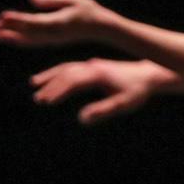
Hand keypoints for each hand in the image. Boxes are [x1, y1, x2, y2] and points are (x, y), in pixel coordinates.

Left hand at [0, 0, 119, 47]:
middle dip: (12, 29)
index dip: (18, 19)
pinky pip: (35, 42)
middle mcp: (55, 33)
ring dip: (13, 38)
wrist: (103, 29)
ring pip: (30, 40)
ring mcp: (55, 39)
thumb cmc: (89, 11)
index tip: (4, 15)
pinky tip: (11, 38)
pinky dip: (22, 40)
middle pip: (29, 33)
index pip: (34, 21)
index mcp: (60, 22)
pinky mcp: (54, 41)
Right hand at [28, 58, 173, 124]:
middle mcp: (92, 67)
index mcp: (98, 75)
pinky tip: (49, 78)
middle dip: (51, 86)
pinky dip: (57, 71)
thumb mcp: (124, 103)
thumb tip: (82, 119)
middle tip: (38, 100)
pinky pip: (70, 66)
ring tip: (34, 84)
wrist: (149, 75)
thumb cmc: (137, 91)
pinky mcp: (92, 66)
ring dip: (50, 76)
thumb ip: (104, 110)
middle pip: (66, 74)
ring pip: (66, 67)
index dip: (59, 92)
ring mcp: (91, 64)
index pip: (73, 82)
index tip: (47, 102)